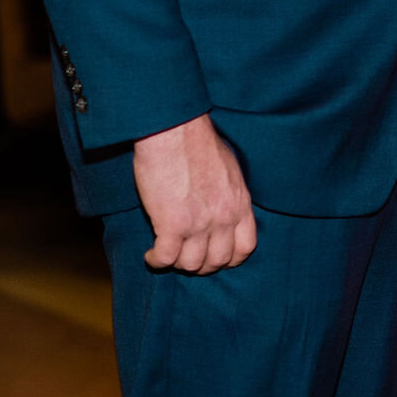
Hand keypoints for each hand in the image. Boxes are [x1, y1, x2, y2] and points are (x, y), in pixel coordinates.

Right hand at [131, 113, 256, 273]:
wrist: (175, 131)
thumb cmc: (197, 144)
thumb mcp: (228, 170)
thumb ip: (228, 195)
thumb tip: (222, 209)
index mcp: (240, 203)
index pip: (246, 248)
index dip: (229, 259)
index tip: (214, 257)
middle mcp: (224, 217)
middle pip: (217, 261)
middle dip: (201, 265)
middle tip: (185, 256)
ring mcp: (199, 223)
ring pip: (191, 264)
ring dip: (177, 263)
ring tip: (167, 253)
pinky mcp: (172, 225)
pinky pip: (166, 258)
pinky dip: (156, 261)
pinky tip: (151, 255)